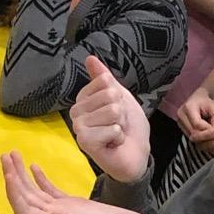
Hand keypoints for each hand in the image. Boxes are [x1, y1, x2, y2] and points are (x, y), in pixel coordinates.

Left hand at [1, 150, 155, 213]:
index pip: (25, 211)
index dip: (14, 194)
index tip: (10, 174)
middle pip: (25, 199)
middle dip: (13, 178)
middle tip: (6, 156)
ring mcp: (62, 211)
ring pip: (35, 193)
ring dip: (22, 175)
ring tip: (13, 155)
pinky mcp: (72, 204)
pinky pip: (49, 191)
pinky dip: (39, 178)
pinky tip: (34, 166)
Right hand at [72, 54, 151, 180]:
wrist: (136, 155)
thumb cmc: (129, 128)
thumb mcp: (121, 97)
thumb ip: (104, 78)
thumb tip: (89, 57)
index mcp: (83, 99)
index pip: (104, 81)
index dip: (119, 96)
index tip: (118, 111)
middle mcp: (76, 112)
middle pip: (110, 95)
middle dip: (122, 112)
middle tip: (117, 125)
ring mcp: (78, 127)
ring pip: (112, 111)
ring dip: (121, 124)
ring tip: (115, 134)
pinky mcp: (85, 142)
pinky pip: (112, 128)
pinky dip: (119, 137)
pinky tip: (113, 144)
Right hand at [176, 89, 213, 138]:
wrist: (197, 99)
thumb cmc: (206, 102)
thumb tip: (213, 130)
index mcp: (188, 107)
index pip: (197, 124)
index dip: (207, 129)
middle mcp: (181, 115)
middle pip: (193, 132)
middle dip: (205, 135)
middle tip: (213, 134)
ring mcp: (178, 121)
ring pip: (191, 135)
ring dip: (201, 136)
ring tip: (208, 131)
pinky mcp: (179, 126)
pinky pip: (189, 136)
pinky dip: (197, 136)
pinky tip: (202, 132)